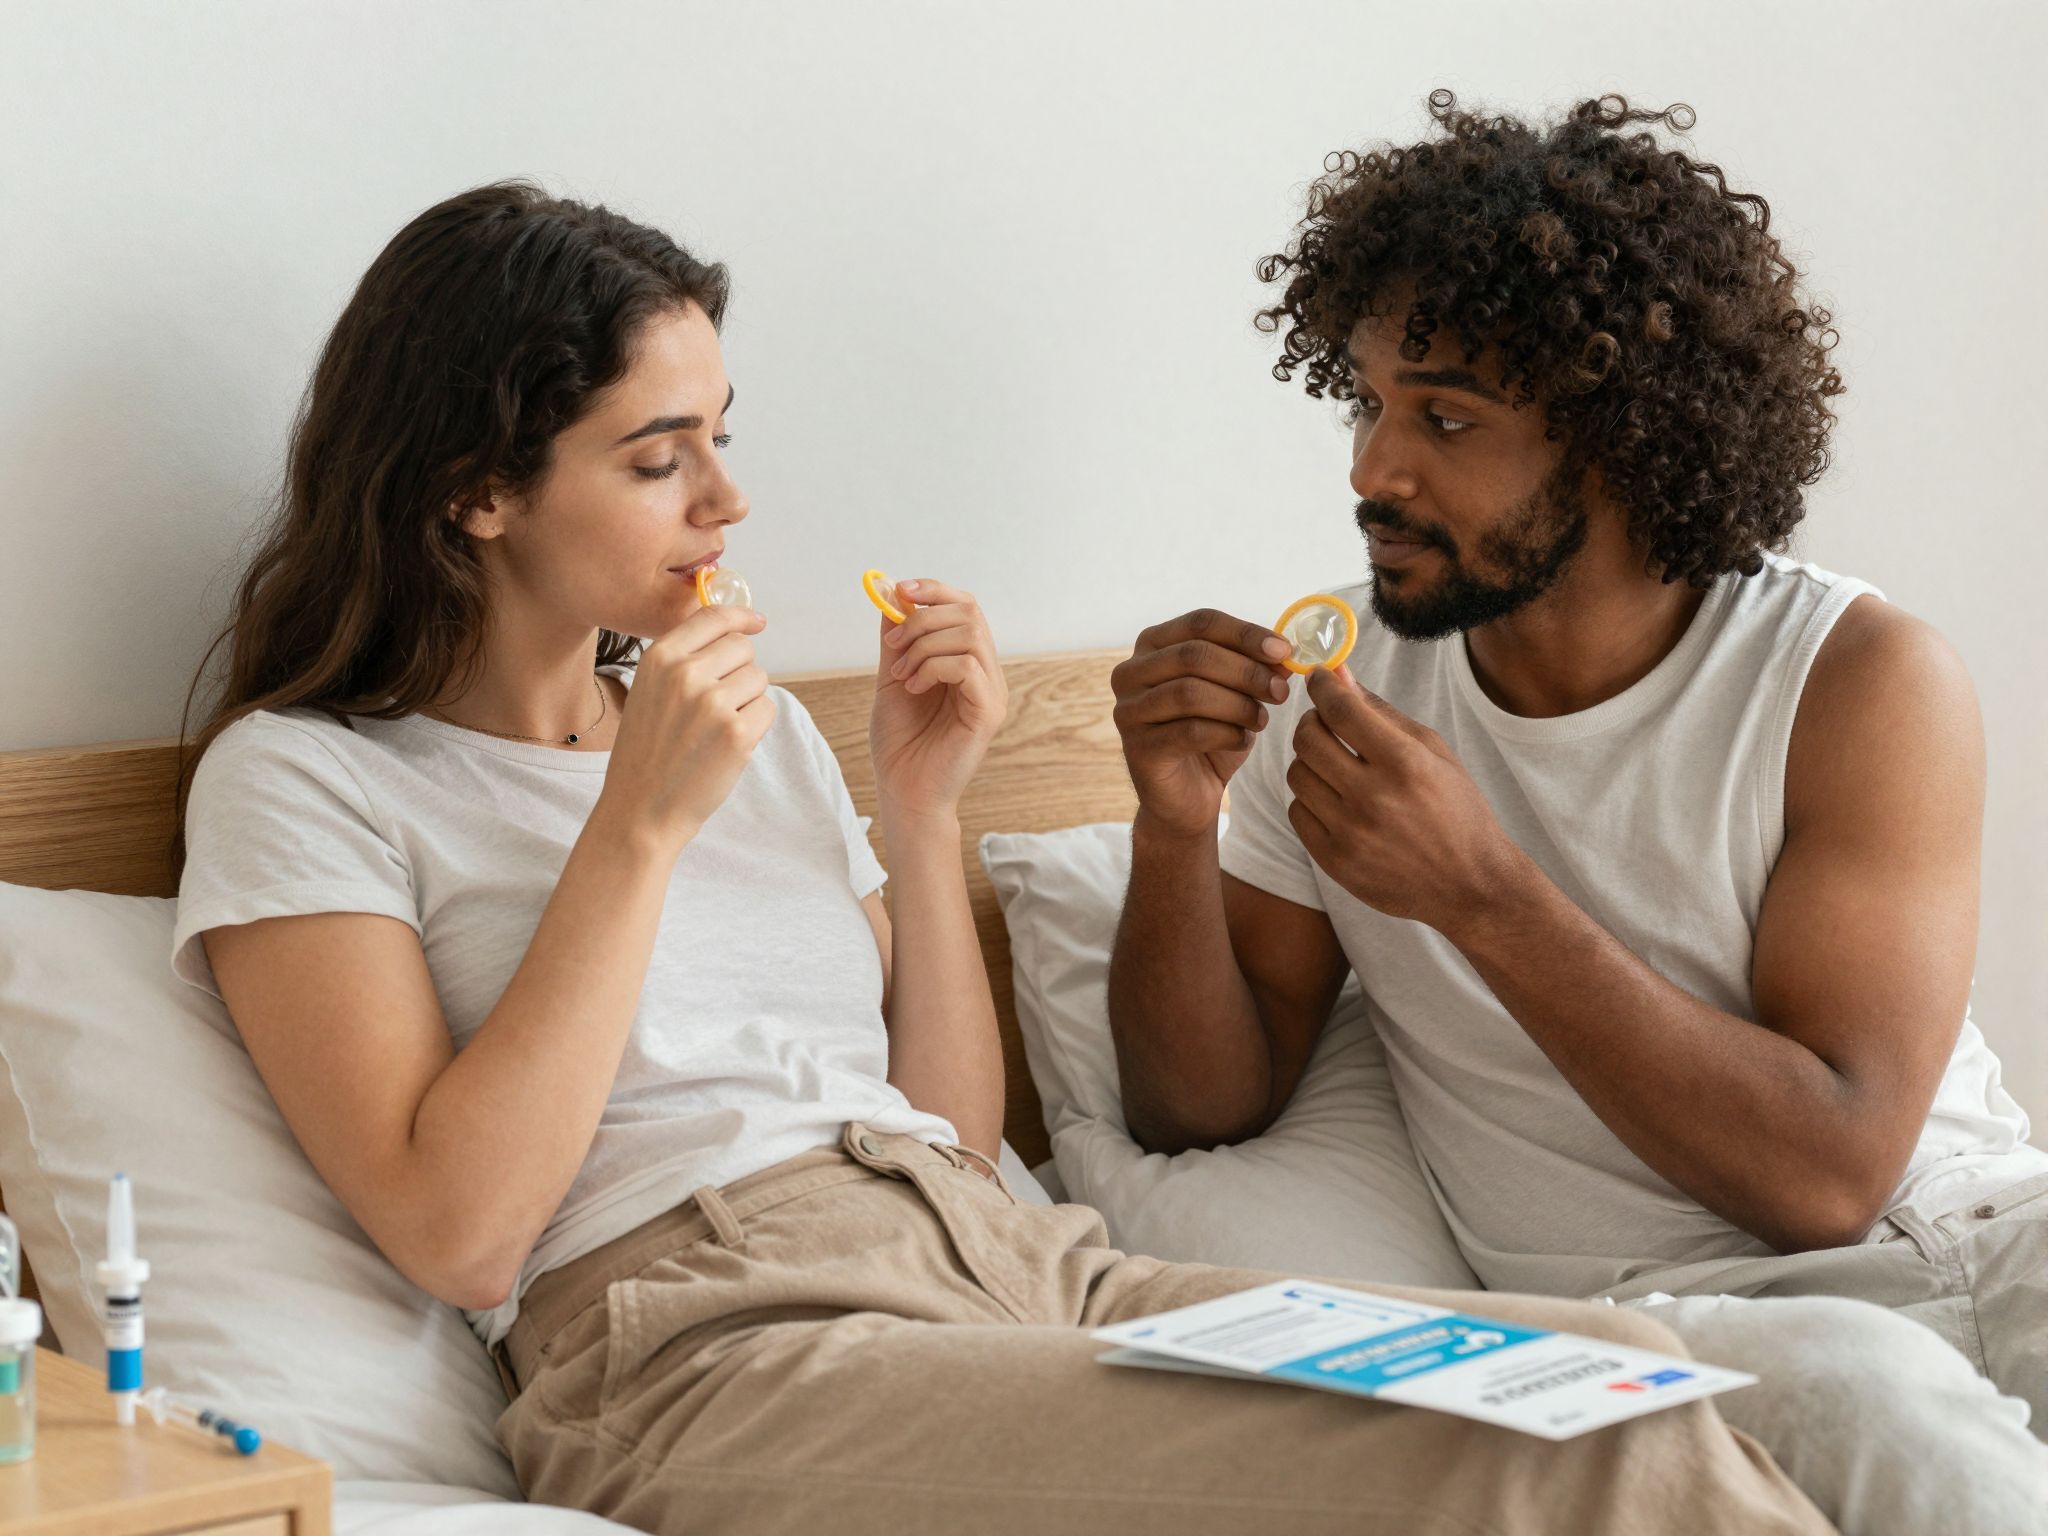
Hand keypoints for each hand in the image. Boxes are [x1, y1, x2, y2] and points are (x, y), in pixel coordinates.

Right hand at [596, 602, 774, 853]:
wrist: (640, 809)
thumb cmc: (646, 752)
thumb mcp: (649, 691)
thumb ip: (684, 659)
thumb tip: (735, 631)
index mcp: (660, 658)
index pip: (714, 617)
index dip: (741, 617)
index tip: (756, 622)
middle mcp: (686, 674)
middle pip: (743, 648)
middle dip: (740, 671)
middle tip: (717, 705)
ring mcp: (713, 703)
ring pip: (758, 678)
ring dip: (747, 700)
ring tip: (715, 729)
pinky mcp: (737, 733)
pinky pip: (768, 708)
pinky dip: (756, 725)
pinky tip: (726, 745)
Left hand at [871, 579, 1007, 818]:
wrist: (902, 790)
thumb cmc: (900, 741)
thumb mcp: (892, 677)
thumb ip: (896, 639)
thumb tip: (892, 592)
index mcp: (967, 662)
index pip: (965, 607)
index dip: (935, 591)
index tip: (900, 590)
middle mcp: (986, 673)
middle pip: (969, 612)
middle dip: (923, 619)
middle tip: (892, 646)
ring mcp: (992, 692)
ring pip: (969, 635)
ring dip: (924, 646)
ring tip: (901, 674)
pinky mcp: (989, 712)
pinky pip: (967, 666)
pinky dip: (933, 668)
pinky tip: (914, 688)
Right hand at [1110, 608, 1295, 839]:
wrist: (1187, 796)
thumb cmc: (1211, 735)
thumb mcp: (1235, 694)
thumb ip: (1254, 668)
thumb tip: (1284, 654)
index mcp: (1152, 645)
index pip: (1201, 623)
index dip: (1246, 633)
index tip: (1284, 651)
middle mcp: (1130, 673)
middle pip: (1194, 655)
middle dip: (1246, 672)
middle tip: (1281, 690)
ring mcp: (1128, 711)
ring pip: (1191, 693)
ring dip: (1238, 705)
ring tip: (1262, 719)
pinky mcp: (1137, 749)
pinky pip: (1189, 732)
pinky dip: (1226, 734)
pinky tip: (1243, 740)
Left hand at [1287, 665, 1517, 929]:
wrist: (1469, 884)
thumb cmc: (1455, 809)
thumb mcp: (1432, 752)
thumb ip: (1382, 712)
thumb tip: (1339, 673)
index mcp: (1404, 762)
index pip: (1339, 708)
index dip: (1321, 685)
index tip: (1318, 678)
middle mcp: (1373, 797)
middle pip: (1308, 739)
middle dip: (1312, 722)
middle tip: (1326, 724)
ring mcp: (1351, 833)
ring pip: (1297, 774)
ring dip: (1311, 762)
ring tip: (1335, 766)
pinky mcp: (1334, 861)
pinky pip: (1297, 811)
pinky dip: (1311, 800)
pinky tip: (1336, 801)